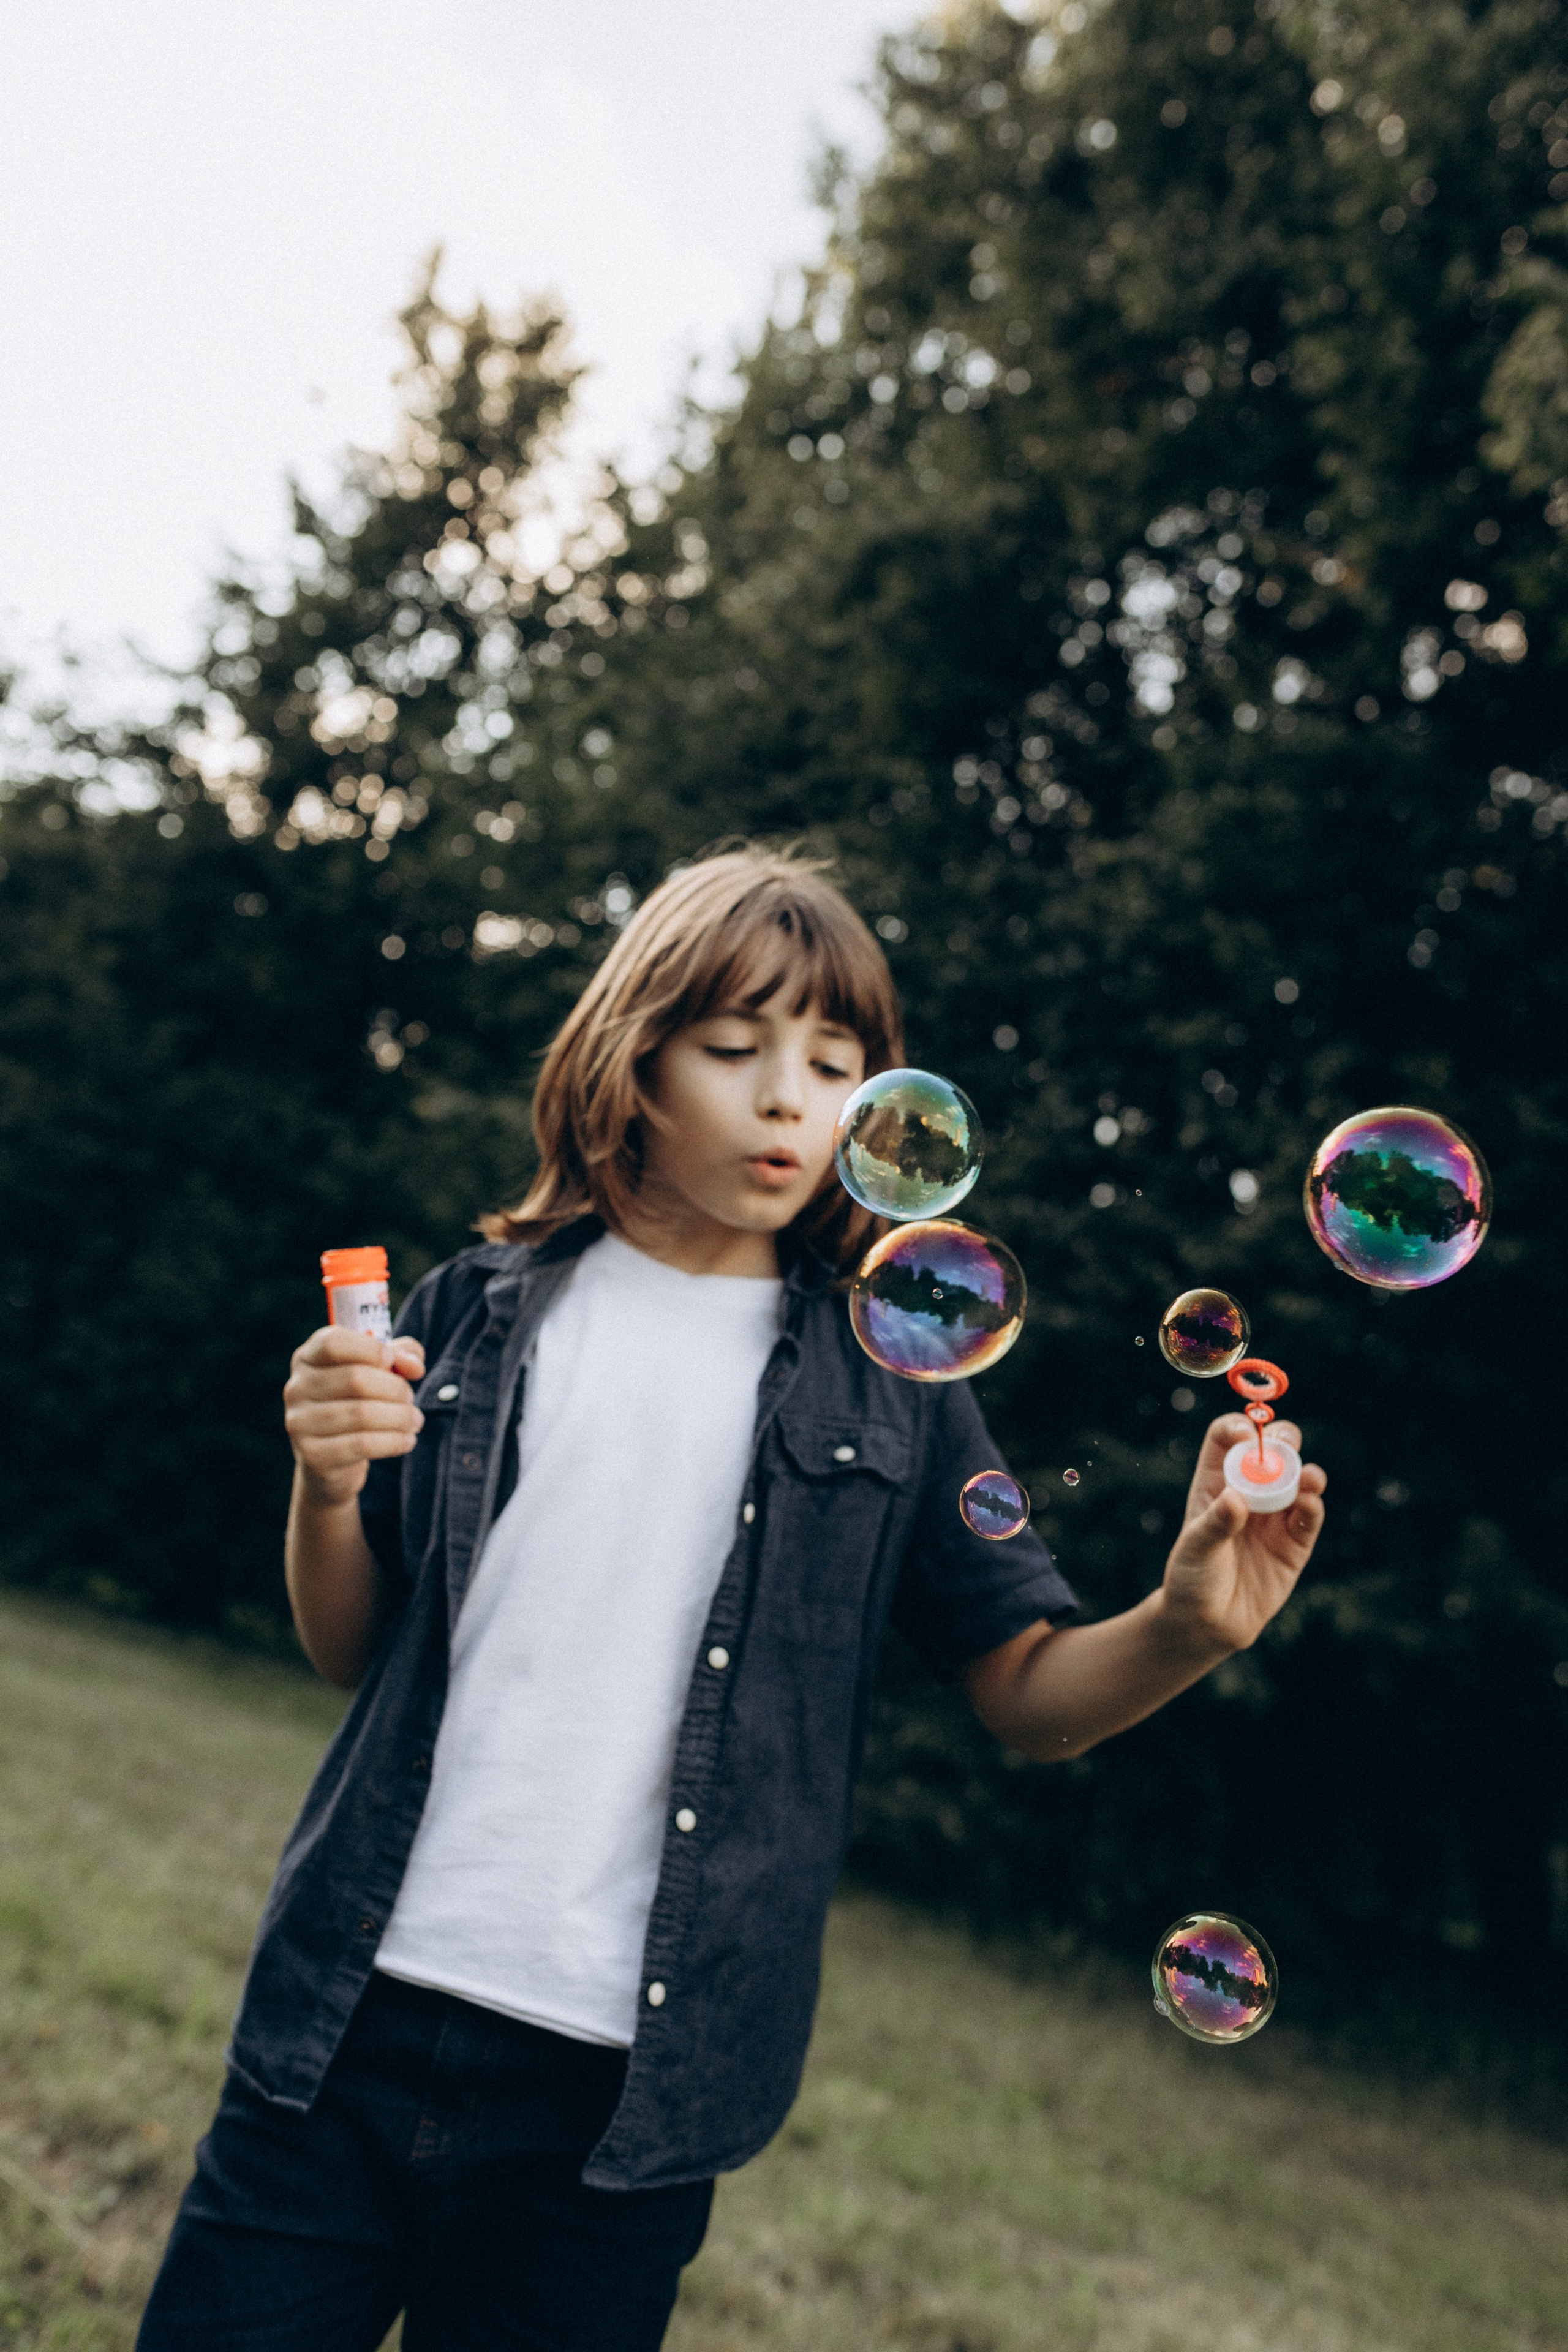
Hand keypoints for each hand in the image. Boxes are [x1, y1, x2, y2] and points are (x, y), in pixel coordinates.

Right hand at [283, 1327, 426, 1508]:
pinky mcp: (312, 1455)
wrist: (330, 1460)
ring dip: (399, 1417)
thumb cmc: (357, 1402)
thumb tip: (414, 1366)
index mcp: (307, 1358)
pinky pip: (362, 1445)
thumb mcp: (378, 1370)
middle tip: (410, 1399)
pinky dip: (393, 1441)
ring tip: (414, 1420)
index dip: (370, 1348)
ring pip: (362, 1414)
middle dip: (395, 1388)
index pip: (333, 1343)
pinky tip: (406, 1440)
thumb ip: (399, 1355)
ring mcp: (299, 1423)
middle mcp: (296, 1388)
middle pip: (355, 1379)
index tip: (392, 1360)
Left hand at [1157, 1413, 1326, 1659]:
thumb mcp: (1195, 1548)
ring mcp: (1274, 1517)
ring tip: (1308, 1476)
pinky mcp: (1294, 1544)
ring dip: (1305, 1473)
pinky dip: (1313, 1507)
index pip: (1227, 1440)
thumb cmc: (1192, 1578)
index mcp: (1215, 1482)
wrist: (1208, 1624)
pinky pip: (1308, 1519)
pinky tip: (1310, 1502)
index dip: (1237, 1428)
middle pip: (1269, 1452)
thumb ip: (1215, 1524)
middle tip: (1285, 1442)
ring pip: (1295, 1482)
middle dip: (1281, 1441)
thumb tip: (1235, 1500)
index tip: (1244, 1432)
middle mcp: (1248, 1493)